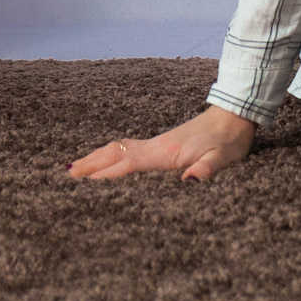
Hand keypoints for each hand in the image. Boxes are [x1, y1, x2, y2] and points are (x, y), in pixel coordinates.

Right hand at [69, 104, 256, 182]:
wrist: (236, 115)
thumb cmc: (229, 140)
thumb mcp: (223, 159)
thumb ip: (207, 170)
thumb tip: (189, 182)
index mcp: (166, 152)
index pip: (128, 164)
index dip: (104, 175)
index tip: (79, 184)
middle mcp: (156, 146)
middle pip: (116, 154)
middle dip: (90, 165)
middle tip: (64, 176)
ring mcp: (157, 143)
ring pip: (119, 149)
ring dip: (96, 157)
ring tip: (74, 167)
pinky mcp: (162, 144)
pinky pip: (128, 149)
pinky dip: (110, 154)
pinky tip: (107, 159)